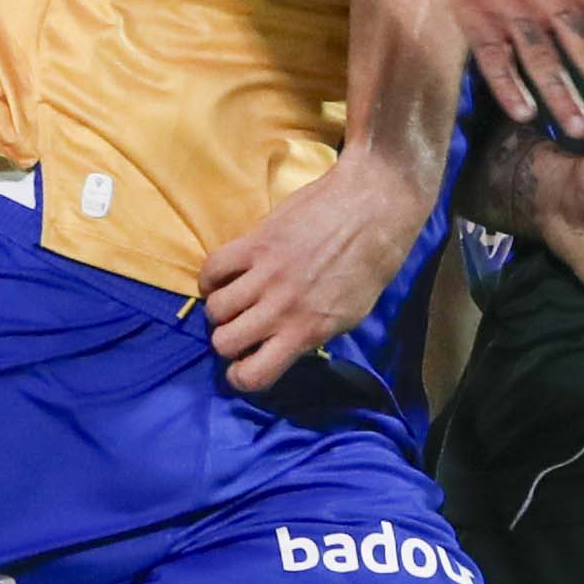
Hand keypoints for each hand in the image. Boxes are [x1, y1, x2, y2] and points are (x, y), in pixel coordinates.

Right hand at [202, 149, 431, 392]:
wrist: (373, 207)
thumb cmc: (370, 263)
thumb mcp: (351, 315)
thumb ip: (312, 332)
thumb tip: (283, 344)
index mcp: (308, 331)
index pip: (256, 375)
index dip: (242, 375)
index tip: (245, 363)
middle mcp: (282, 308)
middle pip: (224, 343)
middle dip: (228, 340)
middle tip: (240, 326)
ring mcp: (266, 274)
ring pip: (215, 308)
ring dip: (220, 308)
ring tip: (233, 299)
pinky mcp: (255, 242)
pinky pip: (212, 268)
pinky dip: (211, 277)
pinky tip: (224, 276)